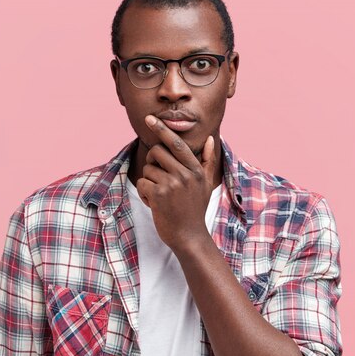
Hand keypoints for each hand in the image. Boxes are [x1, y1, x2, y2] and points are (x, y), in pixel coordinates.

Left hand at [136, 115, 217, 250]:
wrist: (189, 236)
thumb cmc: (195, 209)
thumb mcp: (205, 184)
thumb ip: (207, 160)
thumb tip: (211, 139)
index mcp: (195, 169)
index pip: (177, 143)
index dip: (162, 129)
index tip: (150, 119)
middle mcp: (185, 174)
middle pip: (157, 152)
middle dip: (153, 163)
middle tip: (158, 178)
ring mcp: (172, 184)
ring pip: (148, 168)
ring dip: (149, 182)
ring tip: (160, 196)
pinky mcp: (159, 194)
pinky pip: (142, 183)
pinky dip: (144, 193)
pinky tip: (155, 204)